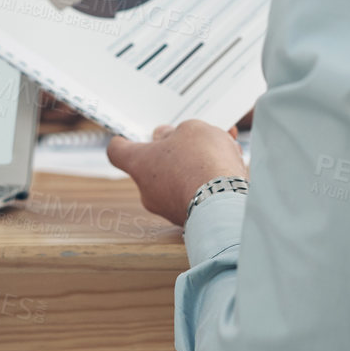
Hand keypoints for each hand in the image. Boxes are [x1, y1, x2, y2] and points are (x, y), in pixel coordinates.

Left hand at [107, 120, 247, 226]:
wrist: (225, 202)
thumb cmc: (202, 160)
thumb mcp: (192, 130)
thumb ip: (177, 131)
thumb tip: (168, 137)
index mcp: (139, 163)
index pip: (118, 151)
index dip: (124, 141)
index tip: (128, 137)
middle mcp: (147, 190)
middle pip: (155, 165)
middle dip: (176, 151)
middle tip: (196, 139)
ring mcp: (168, 208)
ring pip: (180, 180)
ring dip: (198, 166)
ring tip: (225, 151)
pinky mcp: (190, 220)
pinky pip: (196, 195)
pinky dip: (210, 183)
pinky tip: (231, 170)